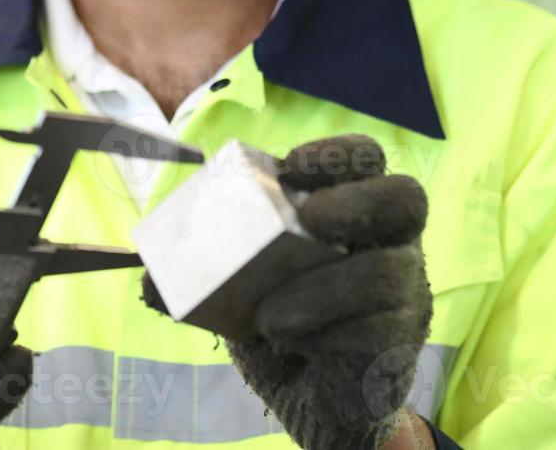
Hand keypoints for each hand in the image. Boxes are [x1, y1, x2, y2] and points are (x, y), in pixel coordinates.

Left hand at [144, 134, 431, 449]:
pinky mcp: (403, 341)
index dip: (337, 154)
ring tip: (269, 315)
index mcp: (351, 211)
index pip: (366, 159)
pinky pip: (380, 329)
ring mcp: (406, 291)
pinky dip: (329, 334)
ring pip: (389, 270)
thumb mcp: (236, 291)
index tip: (291, 167)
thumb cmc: (281, 323)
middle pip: (406, 198)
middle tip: (307, 219)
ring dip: (323, 288)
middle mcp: (390, 242)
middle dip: (356, 202)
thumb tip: (149, 278)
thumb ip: (199, 275)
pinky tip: (296, 343)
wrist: (310, 401)